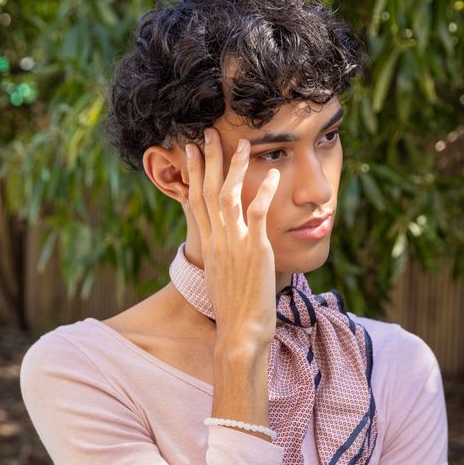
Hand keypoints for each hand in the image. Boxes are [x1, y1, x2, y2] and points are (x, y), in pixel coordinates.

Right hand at [186, 129, 279, 348]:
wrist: (239, 331)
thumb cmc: (235, 312)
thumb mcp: (221, 279)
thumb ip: (223, 259)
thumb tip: (226, 251)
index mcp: (209, 245)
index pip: (195, 201)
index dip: (192, 173)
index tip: (190, 151)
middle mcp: (217, 240)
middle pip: (206, 191)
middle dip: (206, 159)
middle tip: (205, 133)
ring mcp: (235, 243)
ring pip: (228, 195)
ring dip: (234, 167)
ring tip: (242, 143)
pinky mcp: (255, 249)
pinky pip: (258, 213)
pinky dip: (264, 191)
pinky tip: (273, 174)